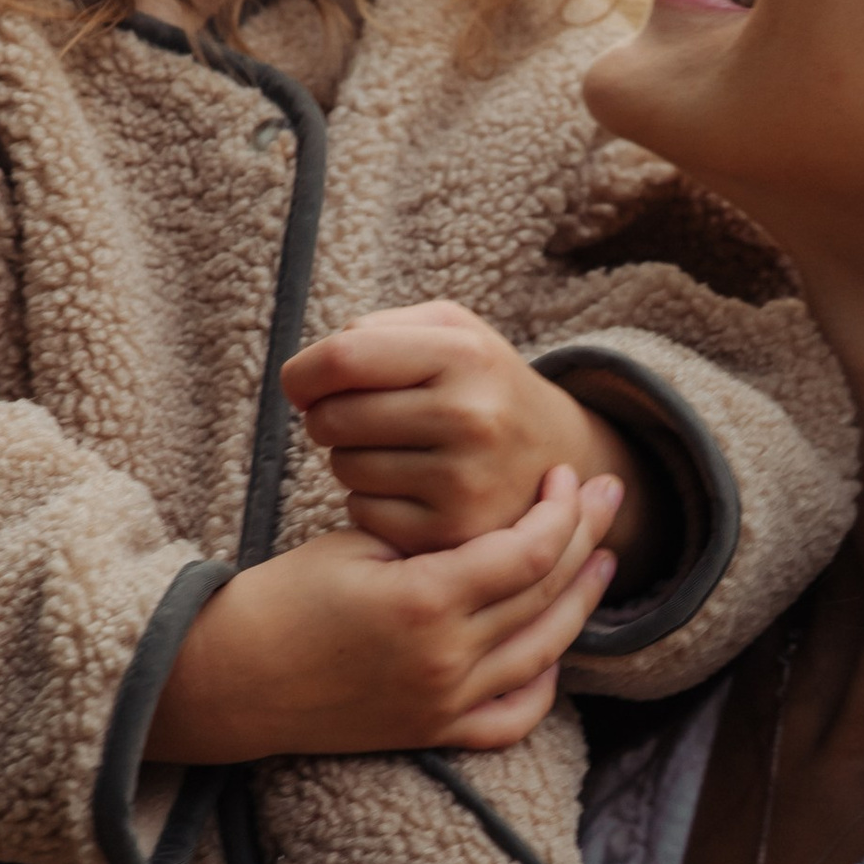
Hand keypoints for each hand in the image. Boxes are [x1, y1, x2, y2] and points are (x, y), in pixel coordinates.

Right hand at [147, 466, 621, 766]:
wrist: (230, 677)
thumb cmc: (282, 596)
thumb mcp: (358, 544)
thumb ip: (436, 537)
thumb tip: (505, 520)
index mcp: (426, 600)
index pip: (528, 550)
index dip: (561, 508)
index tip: (567, 474)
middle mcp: (446, 659)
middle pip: (545, 593)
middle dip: (586, 537)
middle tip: (610, 495)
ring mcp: (443, 703)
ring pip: (544, 651)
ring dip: (581, 602)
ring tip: (603, 560)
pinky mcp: (432, 733)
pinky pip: (512, 718)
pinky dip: (544, 683)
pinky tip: (554, 649)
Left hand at [285, 302, 656, 568]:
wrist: (560, 455)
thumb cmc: (480, 386)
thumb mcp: (449, 332)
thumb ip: (375, 331)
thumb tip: (305, 379)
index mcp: (464, 355)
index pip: (341, 358)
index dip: (304, 373)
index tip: (303, 386)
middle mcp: (470, 416)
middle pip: (332, 417)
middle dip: (326, 417)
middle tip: (360, 419)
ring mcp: (464, 480)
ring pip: (343, 466)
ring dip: (349, 459)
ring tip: (394, 450)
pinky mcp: (453, 531)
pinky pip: (361, 511)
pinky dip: (369, 501)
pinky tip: (406, 489)